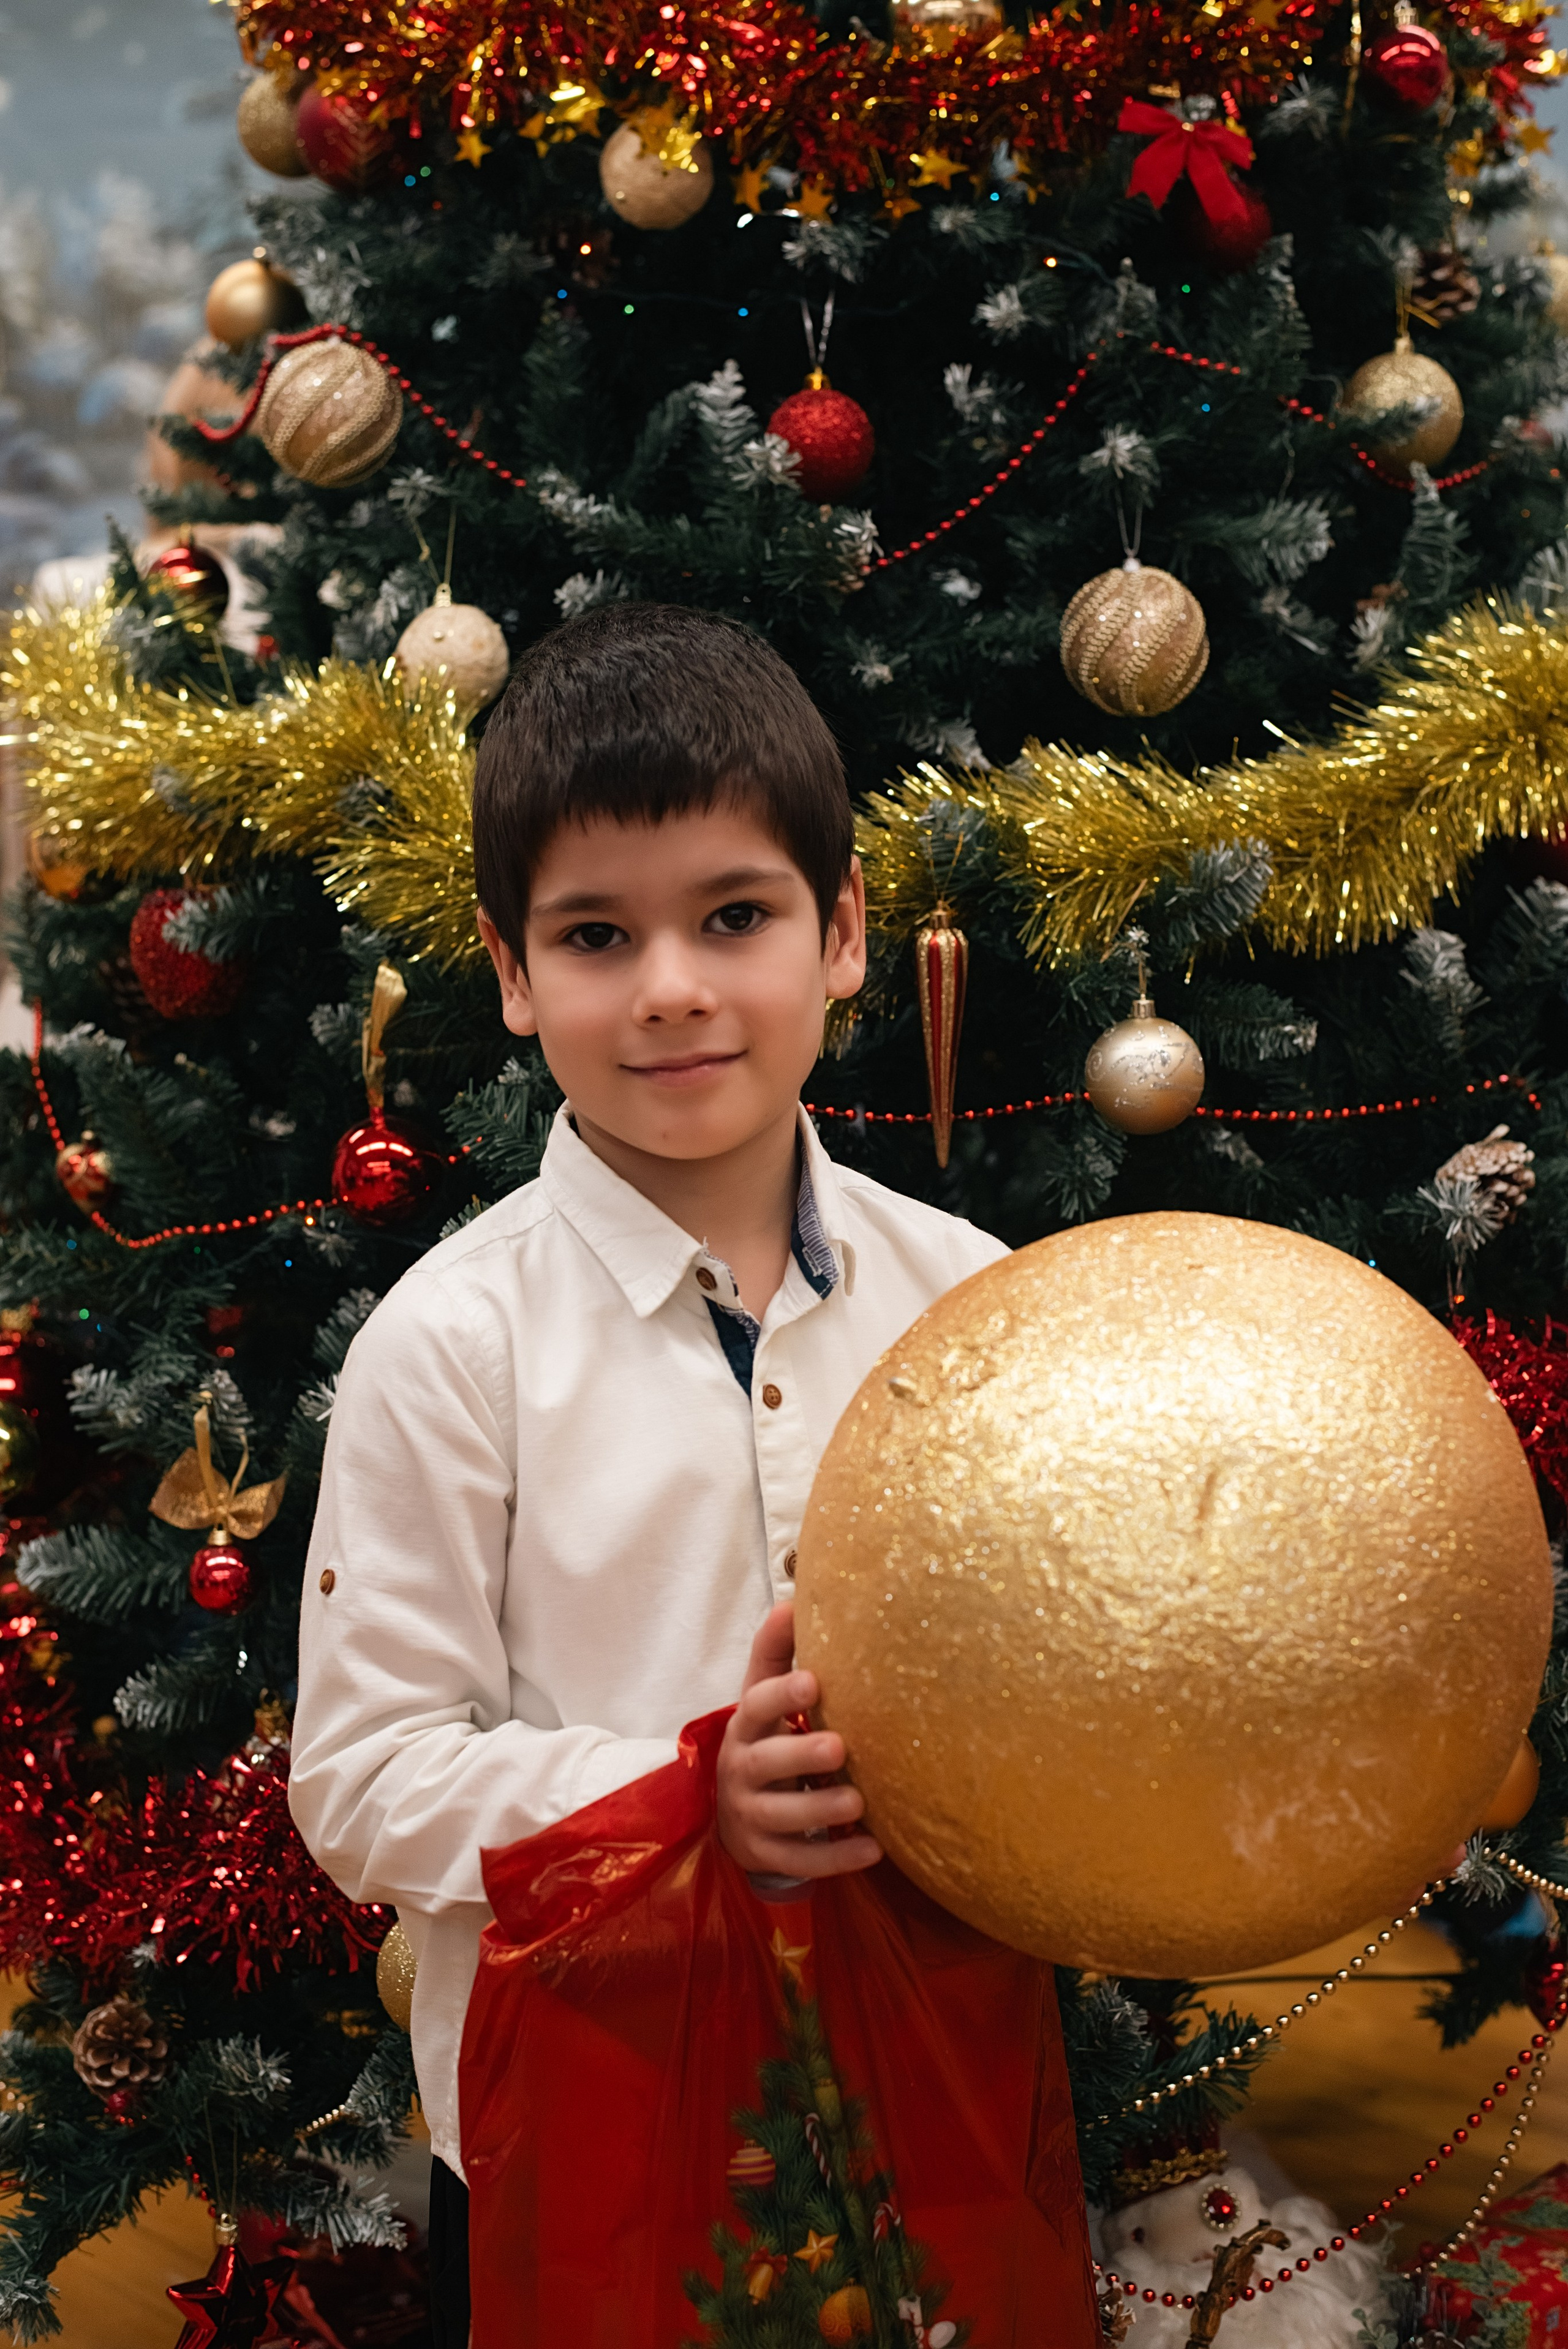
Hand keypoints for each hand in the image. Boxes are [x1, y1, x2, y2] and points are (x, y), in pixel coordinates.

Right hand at [717, 1599, 881, 1879]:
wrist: (733, 1812)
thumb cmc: (765, 1739)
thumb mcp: (762, 1696)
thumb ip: (776, 1653)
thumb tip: (793, 1599)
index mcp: (745, 1726)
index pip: (754, 1705)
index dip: (780, 1695)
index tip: (813, 1682)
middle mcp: (741, 1769)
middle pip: (764, 1762)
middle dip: (799, 1755)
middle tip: (839, 1748)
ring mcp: (750, 1815)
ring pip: (780, 1816)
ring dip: (819, 1811)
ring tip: (858, 1803)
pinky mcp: (765, 1853)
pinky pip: (797, 1860)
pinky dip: (834, 1858)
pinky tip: (872, 1850)